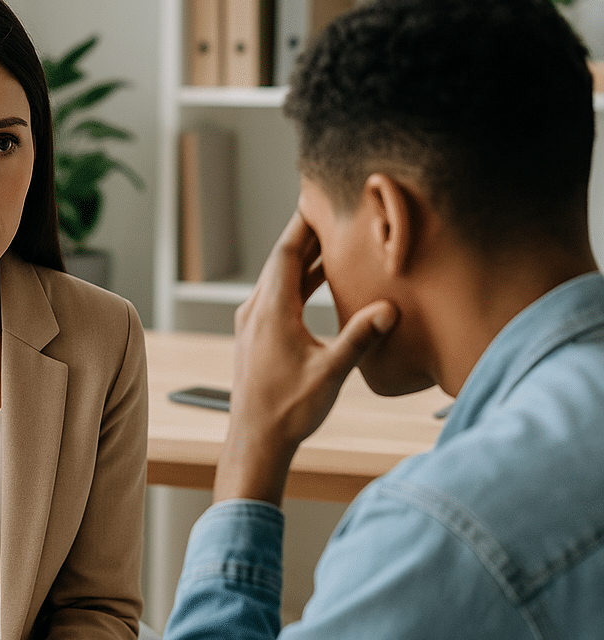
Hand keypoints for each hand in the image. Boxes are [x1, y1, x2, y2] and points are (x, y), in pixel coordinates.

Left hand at [214, 211, 397, 505]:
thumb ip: (359, 339)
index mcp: (270, 312)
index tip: (317, 197)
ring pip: (277, 279)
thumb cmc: (288, 411)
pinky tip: (315, 283)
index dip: (302, 222)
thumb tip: (388, 309)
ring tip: (331, 240)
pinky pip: (276, 298)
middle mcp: (255, 312)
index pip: (285, 252)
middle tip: (332, 210)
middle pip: (281, 260)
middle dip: (307, 234)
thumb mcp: (330, 374)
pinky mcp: (254, 337)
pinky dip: (296, 283)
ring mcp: (251, 325)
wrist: (255, 442)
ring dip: (302, 260)